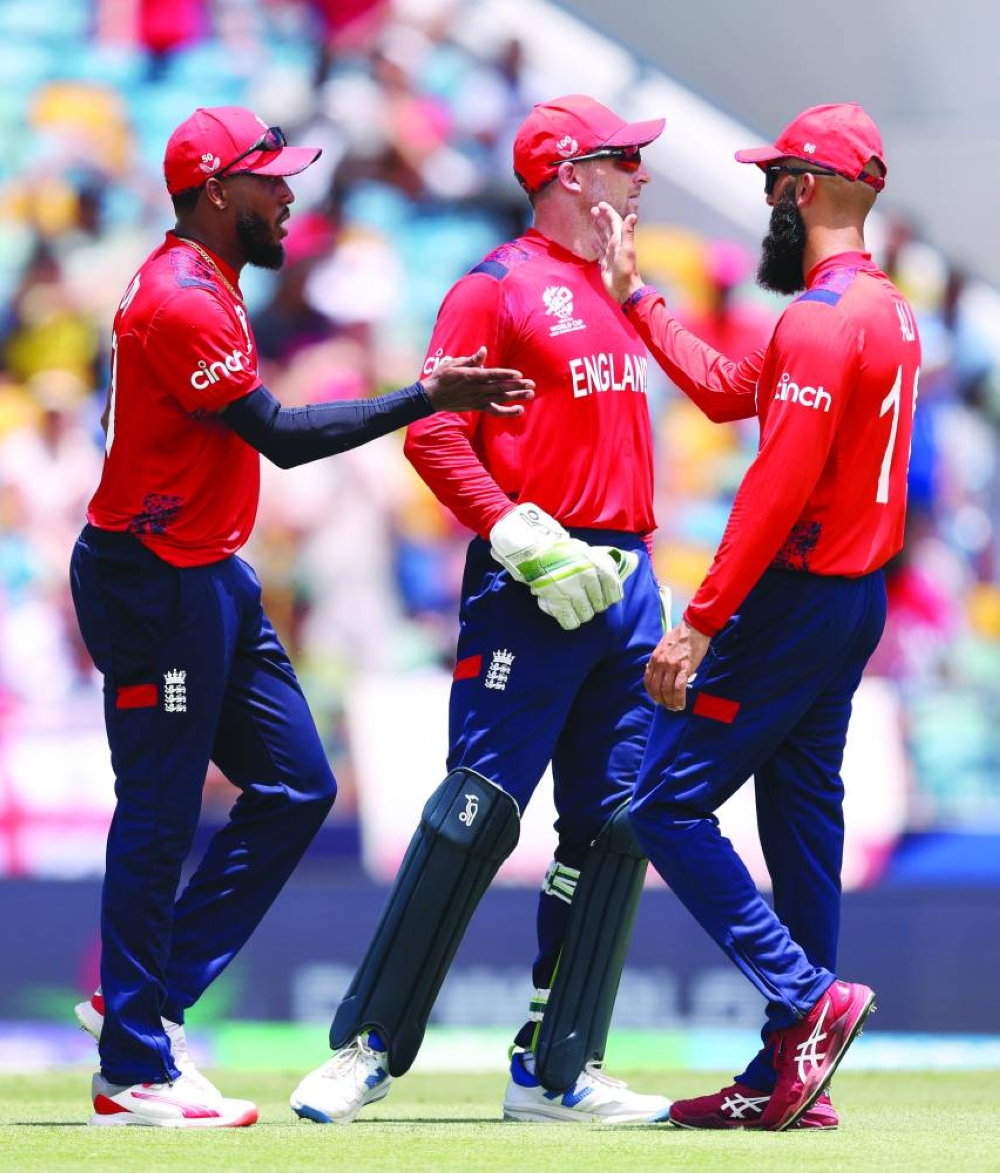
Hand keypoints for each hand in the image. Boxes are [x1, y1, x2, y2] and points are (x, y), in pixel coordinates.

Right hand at [422, 346, 533, 415]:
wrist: (432, 396)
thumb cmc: (443, 377)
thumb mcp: (455, 364)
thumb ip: (472, 360)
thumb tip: (483, 350)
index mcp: (471, 376)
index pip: (492, 375)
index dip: (506, 375)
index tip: (519, 374)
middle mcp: (477, 389)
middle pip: (500, 388)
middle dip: (517, 386)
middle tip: (532, 384)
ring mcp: (478, 399)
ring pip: (501, 399)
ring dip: (517, 397)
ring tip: (531, 394)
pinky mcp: (478, 407)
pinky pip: (495, 411)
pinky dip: (507, 412)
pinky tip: (519, 410)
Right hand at [490, 503, 637, 630]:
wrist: (536, 551)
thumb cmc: (567, 553)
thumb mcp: (593, 552)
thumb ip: (611, 561)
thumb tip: (634, 562)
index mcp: (600, 566)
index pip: (614, 595)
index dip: (607, 597)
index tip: (599, 594)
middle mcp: (588, 578)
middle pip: (600, 607)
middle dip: (592, 604)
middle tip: (582, 596)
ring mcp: (572, 591)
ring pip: (587, 616)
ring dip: (580, 612)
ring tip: (572, 602)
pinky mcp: (556, 601)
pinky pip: (571, 622)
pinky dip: (569, 620)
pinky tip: (565, 611)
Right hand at [591, 201, 644, 303]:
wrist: (624, 289)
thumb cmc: (625, 270)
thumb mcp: (626, 250)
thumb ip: (628, 233)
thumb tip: (632, 215)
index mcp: (619, 240)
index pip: (614, 222)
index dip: (608, 213)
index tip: (600, 205)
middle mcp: (614, 245)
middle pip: (607, 228)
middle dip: (601, 218)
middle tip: (593, 209)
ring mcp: (609, 254)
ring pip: (602, 237)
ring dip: (598, 228)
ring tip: (592, 220)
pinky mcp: (604, 263)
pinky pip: (599, 251)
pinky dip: (595, 244)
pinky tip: (591, 240)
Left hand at [644, 618, 711, 709]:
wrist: (694, 627)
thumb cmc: (681, 636)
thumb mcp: (663, 646)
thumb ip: (659, 659)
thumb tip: (655, 670)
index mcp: (655, 658)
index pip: (648, 681)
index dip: (652, 693)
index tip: (657, 699)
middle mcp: (660, 663)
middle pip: (656, 689)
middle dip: (661, 701)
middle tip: (667, 706)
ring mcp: (671, 666)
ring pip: (667, 691)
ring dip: (671, 703)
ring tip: (675, 708)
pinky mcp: (684, 668)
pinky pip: (679, 688)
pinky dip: (679, 699)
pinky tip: (681, 704)